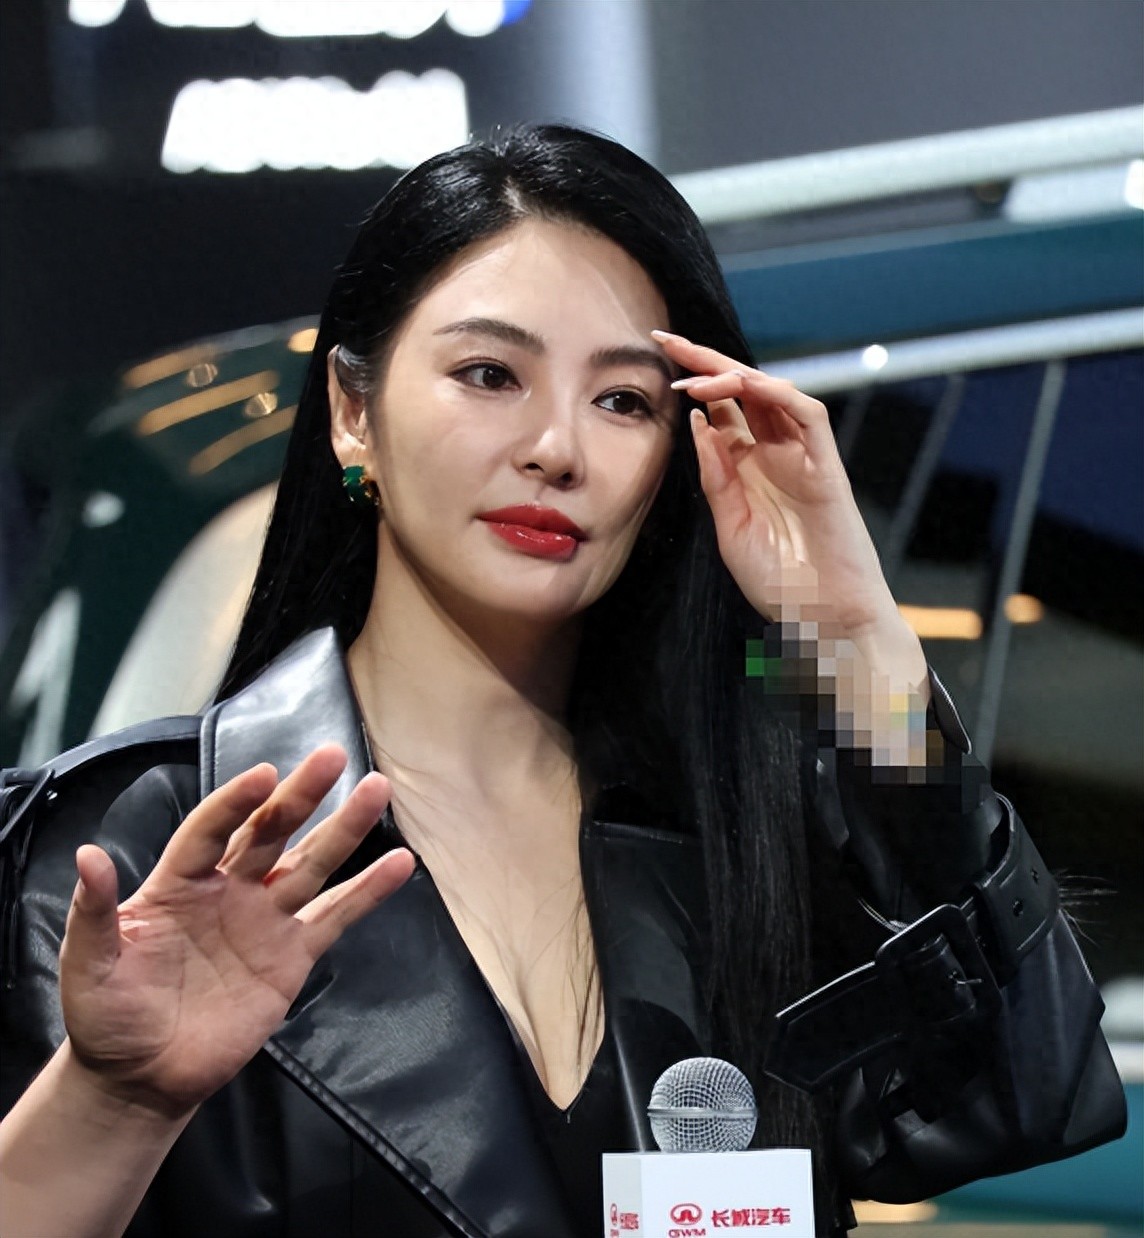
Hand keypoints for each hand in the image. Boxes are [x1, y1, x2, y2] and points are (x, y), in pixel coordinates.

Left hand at [58, 745, 413, 1117]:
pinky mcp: (292, 956)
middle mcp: (229, 889)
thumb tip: (89, 856)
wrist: (143, 1077)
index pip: (210, 829)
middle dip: (301, 795)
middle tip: (332, 756)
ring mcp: (265, 920)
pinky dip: (368, 892)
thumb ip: (95, 911)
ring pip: (310, 864)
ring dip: (344, 829)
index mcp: (179, 883)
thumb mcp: (89, 964)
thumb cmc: (108, 1017)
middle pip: (271, 832)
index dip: (234, 802)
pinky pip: (335, 917)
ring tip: (376, 790)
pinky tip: (399, 864)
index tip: (264, 774)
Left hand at [653, 330, 924, 681]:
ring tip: (694, 374)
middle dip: (705, 360)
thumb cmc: (780, 583)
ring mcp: (803, 457)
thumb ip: (715, 476)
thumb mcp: (730, 527)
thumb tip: (698, 421)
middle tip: (666, 338)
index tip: (654, 360)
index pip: (719, 409)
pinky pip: (808, 415)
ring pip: (772, 393)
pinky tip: (745, 386)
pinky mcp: (827, 466)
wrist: (824, 618)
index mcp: (748, 467)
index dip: (691, 382)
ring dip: (734, 375)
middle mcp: (775, 453)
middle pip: (741, 390)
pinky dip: (779, 393)